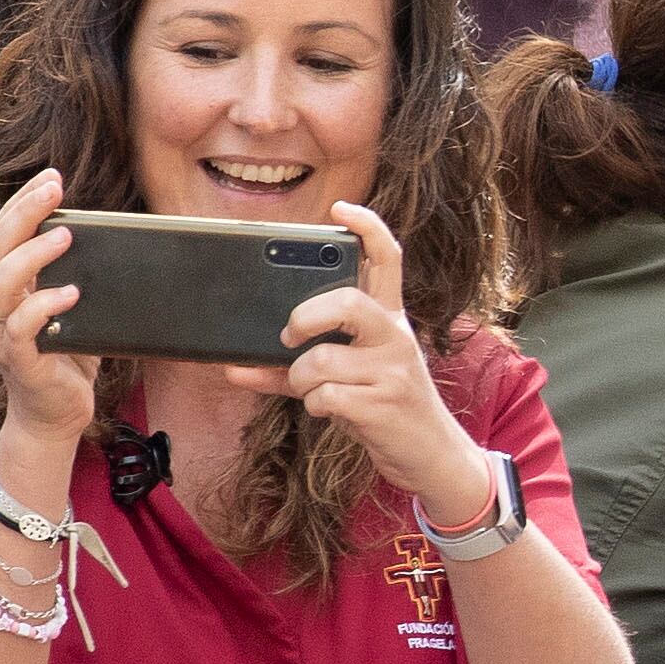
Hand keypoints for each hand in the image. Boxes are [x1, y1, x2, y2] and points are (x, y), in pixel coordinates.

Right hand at [0, 169, 100, 448]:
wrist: (56, 414)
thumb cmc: (66, 356)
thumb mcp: (71, 306)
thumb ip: (77, 274)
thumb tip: (111, 239)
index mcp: (5, 284)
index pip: (5, 232)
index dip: (24, 201)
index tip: (52, 177)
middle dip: (25, 213)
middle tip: (55, 190)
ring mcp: (3, 331)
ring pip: (0, 282)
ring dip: (32, 255)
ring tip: (64, 236)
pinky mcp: (19, 358)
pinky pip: (22, 327)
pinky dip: (45, 306)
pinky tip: (71, 294)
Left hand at [225, 202, 489, 520]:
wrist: (430, 454)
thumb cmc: (383, 406)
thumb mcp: (351, 378)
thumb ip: (296, 366)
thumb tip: (234, 368)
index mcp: (390, 320)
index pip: (388, 259)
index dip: (367, 228)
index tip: (341, 209)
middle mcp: (395, 336)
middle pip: (348, 302)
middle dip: (305, 318)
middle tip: (290, 336)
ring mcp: (392, 369)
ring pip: (320, 360)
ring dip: (300, 379)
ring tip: (311, 389)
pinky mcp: (383, 402)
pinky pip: (324, 395)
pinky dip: (314, 405)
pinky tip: (329, 410)